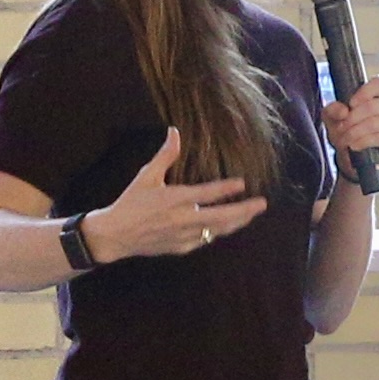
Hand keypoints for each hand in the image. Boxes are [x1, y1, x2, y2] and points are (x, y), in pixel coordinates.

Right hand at [90, 131, 263, 262]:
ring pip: (218, 231)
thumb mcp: (146, 176)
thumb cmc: (131, 203)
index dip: (227, 188)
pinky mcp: (182, 248)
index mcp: (176, 199)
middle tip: (262, 204)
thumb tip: (175, 132)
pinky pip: (206, 240)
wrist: (116, 235)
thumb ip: (165, 155)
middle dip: (244, 211)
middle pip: (222, 217)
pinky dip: (218, 232)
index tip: (243, 183)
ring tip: (251, 215)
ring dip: (236, 222)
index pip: (208, 194)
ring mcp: (184, 236)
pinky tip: (227, 226)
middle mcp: (184, 219)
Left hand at [324, 80, 378, 168]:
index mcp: (377, 96)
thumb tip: (343, 111)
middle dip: (356, 116)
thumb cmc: (345, 133)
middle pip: (378, 105)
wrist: (350, 159)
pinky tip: (355, 146)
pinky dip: (365, 141)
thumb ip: (332, 110)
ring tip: (345, 138)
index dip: (366, 91)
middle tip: (343, 125)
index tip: (351, 103)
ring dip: (357, 131)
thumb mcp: (331, 119)